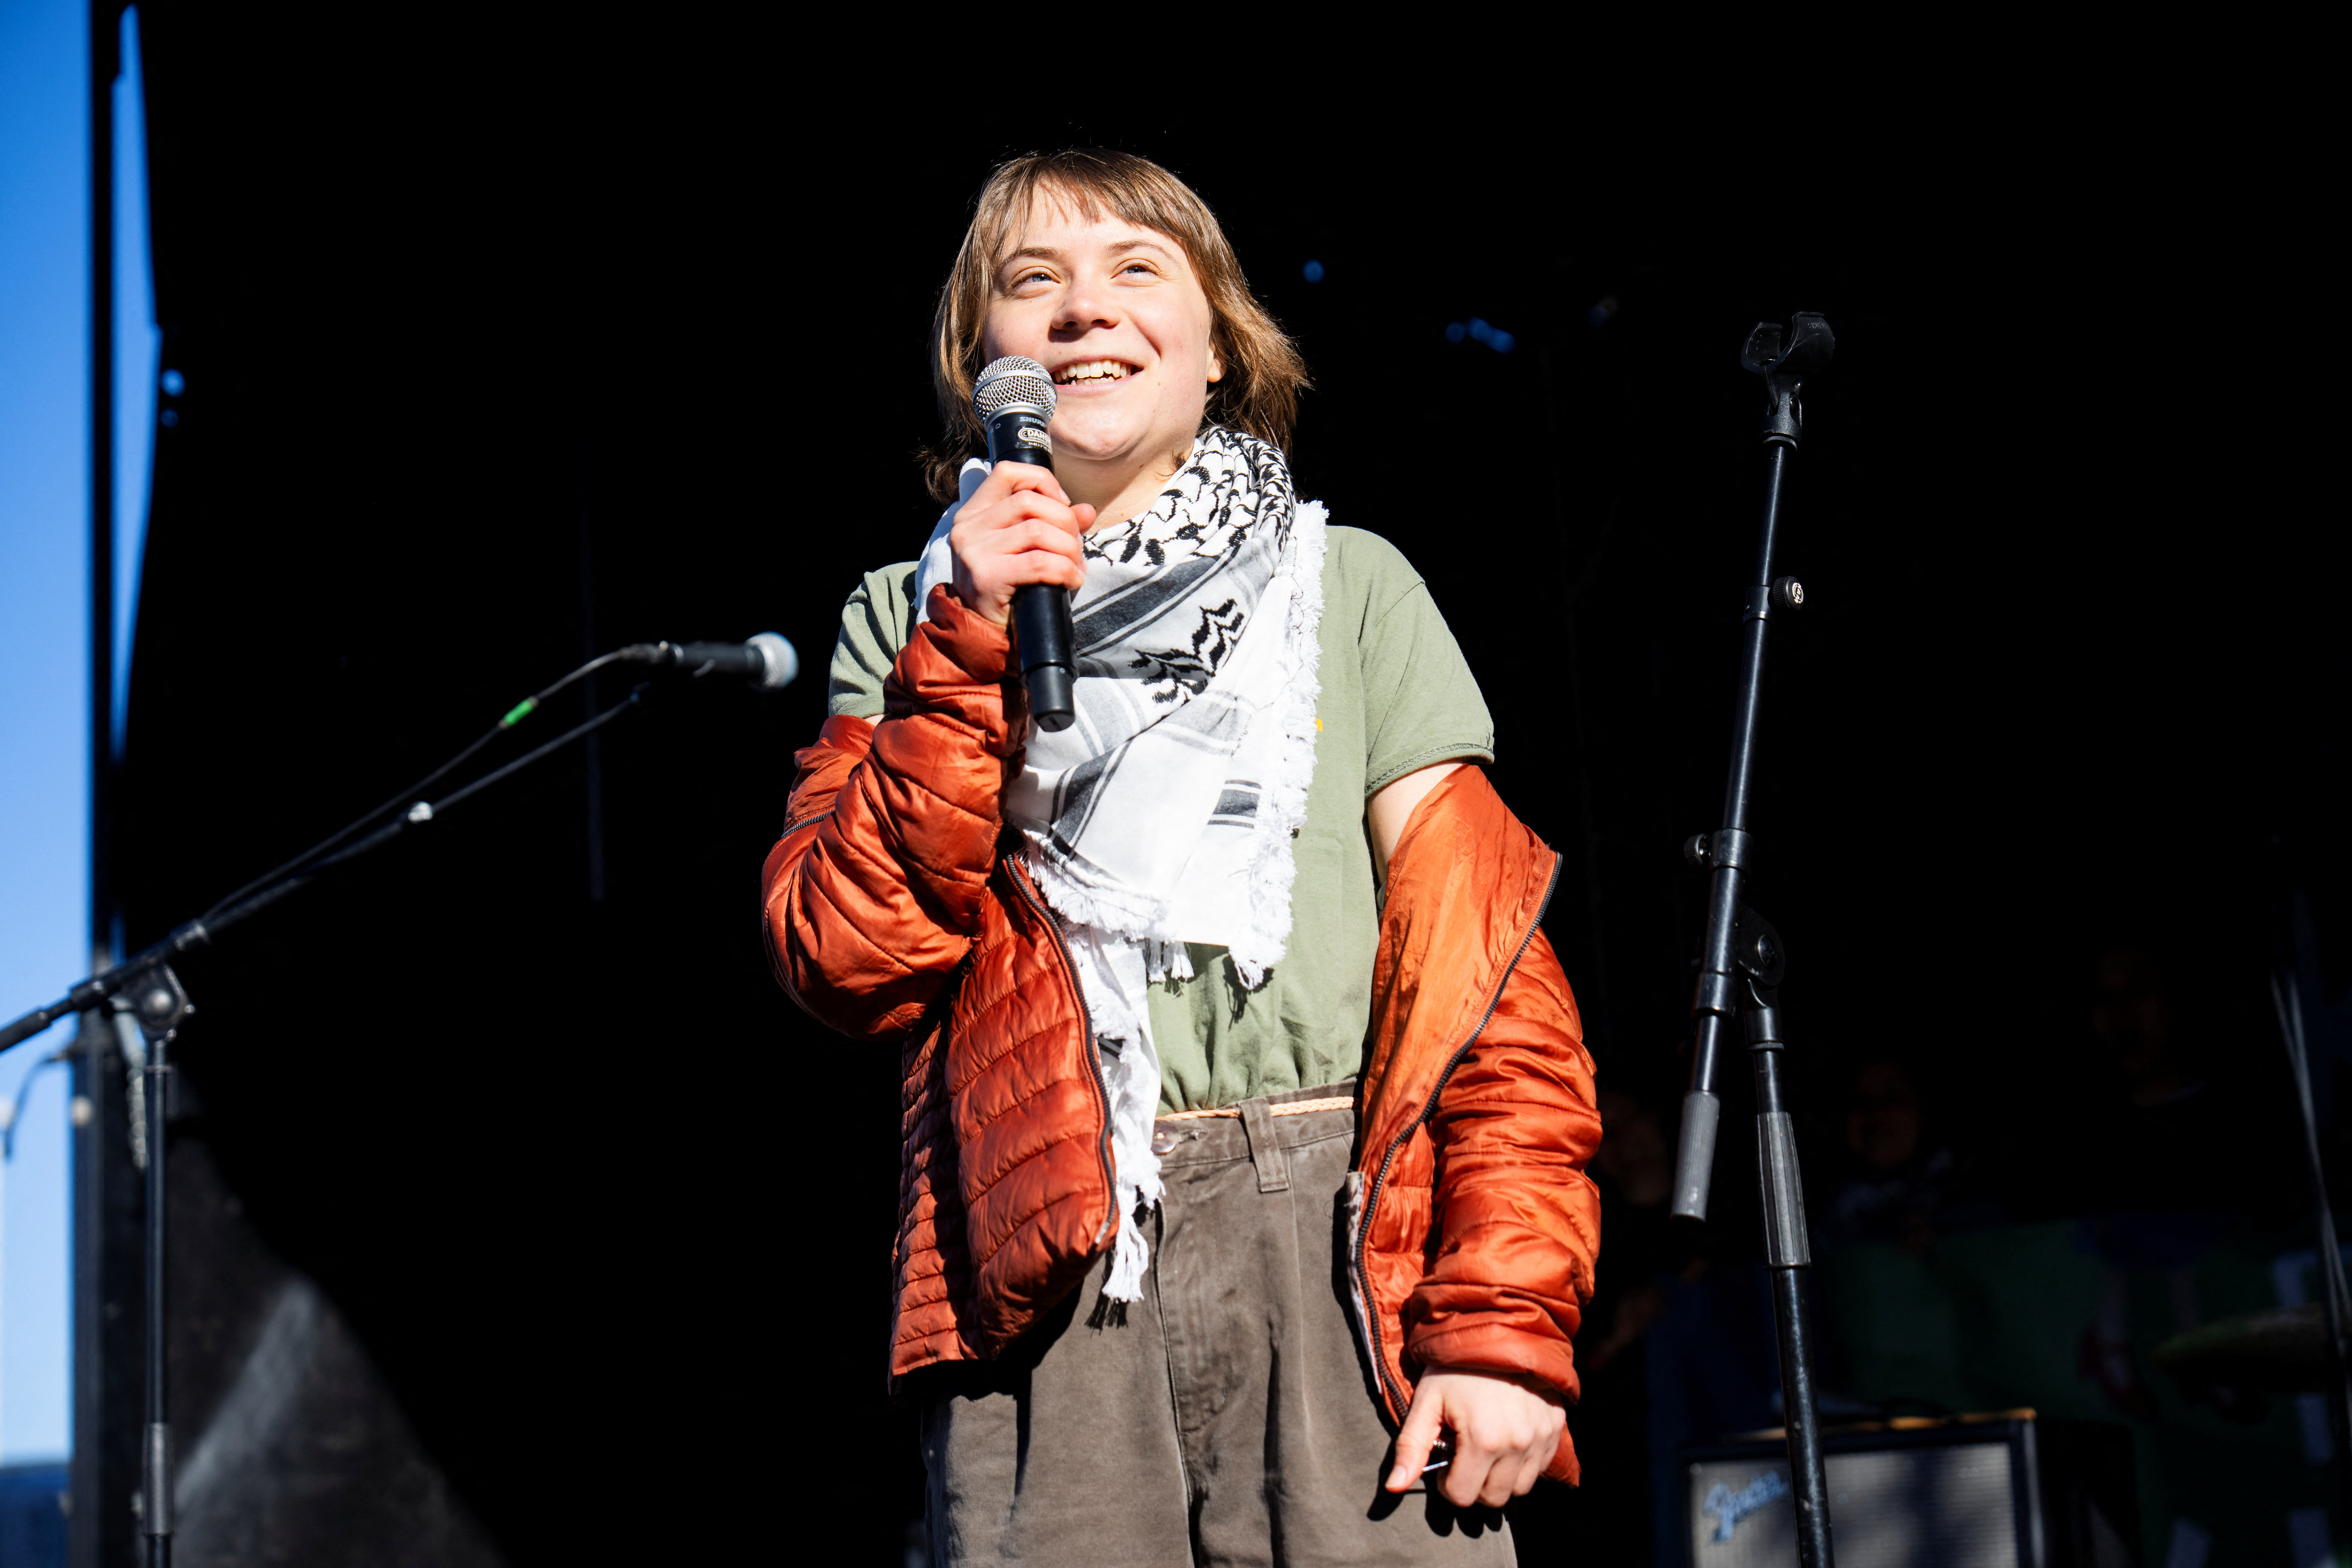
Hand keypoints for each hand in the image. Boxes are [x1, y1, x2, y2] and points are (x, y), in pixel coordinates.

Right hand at [949, 461, 1092, 626]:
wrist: (981, 634)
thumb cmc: (1006, 587)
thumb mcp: (1025, 548)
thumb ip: (1054, 524)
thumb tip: (1087, 510)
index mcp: (974, 512)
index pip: (1007, 472)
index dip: (1042, 481)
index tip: (1062, 505)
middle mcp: (968, 527)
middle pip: (1030, 501)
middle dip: (1065, 522)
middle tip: (1075, 547)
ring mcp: (974, 551)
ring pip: (1038, 530)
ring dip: (1068, 548)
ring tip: (1075, 566)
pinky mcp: (986, 577)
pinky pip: (1039, 562)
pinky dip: (1064, 570)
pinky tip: (1071, 581)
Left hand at [1384, 1367, 1565, 1507]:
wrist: (1499, 1328)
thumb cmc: (1457, 1365)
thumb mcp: (1427, 1400)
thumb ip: (1411, 1447)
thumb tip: (1394, 1487)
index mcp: (1483, 1440)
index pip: (1462, 1496)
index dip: (1446, 1483)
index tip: (1444, 1460)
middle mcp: (1518, 1444)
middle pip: (1492, 1499)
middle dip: (1473, 1484)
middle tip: (1464, 1456)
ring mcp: (1541, 1438)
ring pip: (1519, 1488)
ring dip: (1499, 1478)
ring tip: (1485, 1447)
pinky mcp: (1555, 1429)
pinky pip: (1539, 1468)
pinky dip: (1522, 1464)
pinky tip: (1506, 1438)